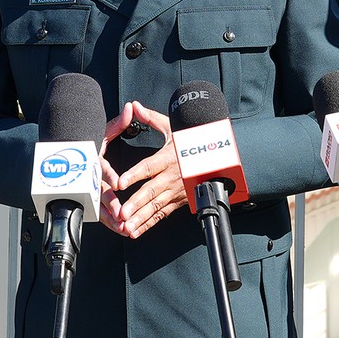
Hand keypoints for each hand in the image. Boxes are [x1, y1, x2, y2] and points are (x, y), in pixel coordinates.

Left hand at [97, 101, 185, 238]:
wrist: (218, 158)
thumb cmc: (192, 142)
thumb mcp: (173, 127)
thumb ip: (151, 118)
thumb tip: (134, 106)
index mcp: (169, 157)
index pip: (149, 167)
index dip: (134, 175)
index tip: (120, 182)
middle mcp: (172, 176)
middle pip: (151, 191)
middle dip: (136, 203)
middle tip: (122, 212)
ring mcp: (176, 191)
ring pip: (156, 206)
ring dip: (140, 217)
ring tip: (126, 225)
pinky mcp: (178, 202)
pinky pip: (162, 215)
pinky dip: (148, 224)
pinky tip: (136, 231)